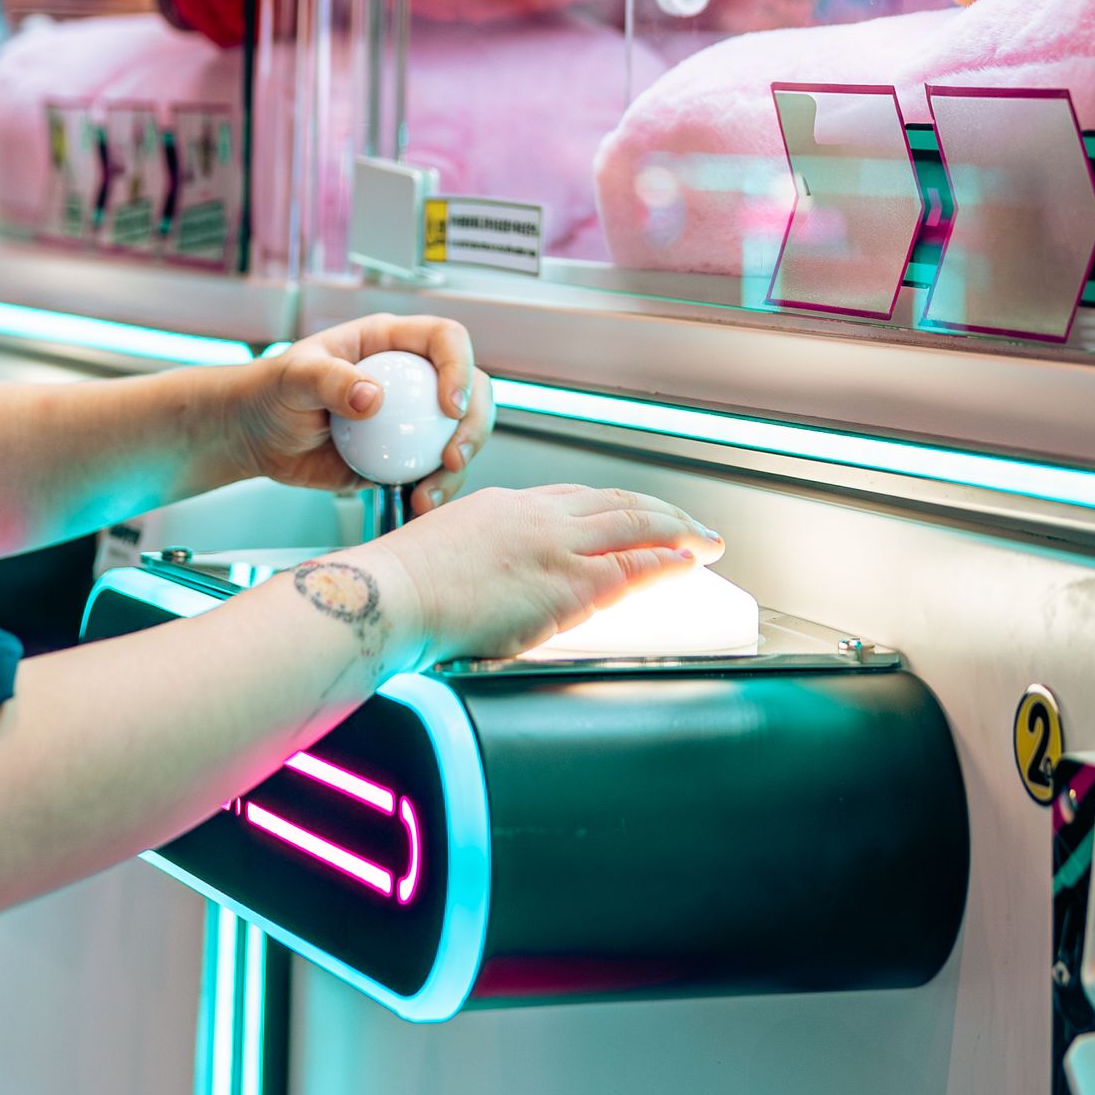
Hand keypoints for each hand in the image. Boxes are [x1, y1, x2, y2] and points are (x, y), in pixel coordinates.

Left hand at [231, 313, 492, 499]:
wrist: (256, 436)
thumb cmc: (272, 391)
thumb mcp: (294, 376)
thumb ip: (330, 380)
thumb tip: (373, 399)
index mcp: (392, 342)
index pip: (446, 340)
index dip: (458, 367)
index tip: (449, 406)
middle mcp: (412, 378)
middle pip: (471, 390)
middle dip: (474, 425)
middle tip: (452, 458)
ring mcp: (411, 420)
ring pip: (459, 437)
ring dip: (456, 468)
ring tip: (428, 495)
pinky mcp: (401, 457)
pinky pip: (432, 473)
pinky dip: (434, 491)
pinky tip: (418, 507)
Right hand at [361, 479, 720, 671]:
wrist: (389, 594)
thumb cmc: (399, 589)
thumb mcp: (443, 554)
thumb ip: (476, 562)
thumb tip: (480, 589)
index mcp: (505, 507)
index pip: (575, 499)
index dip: (613, 507)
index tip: (633, 516)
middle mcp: (536, 515)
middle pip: (614, 502)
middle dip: (659, 513)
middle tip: (689, 525)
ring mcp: (555, 544)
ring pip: (635, 523)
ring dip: (678, 531)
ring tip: (705, 541)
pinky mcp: (566, 581)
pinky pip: (632, 565)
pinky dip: (666, 561)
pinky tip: (686, 563)